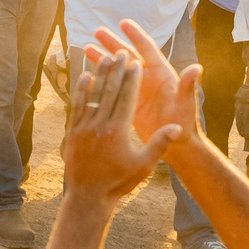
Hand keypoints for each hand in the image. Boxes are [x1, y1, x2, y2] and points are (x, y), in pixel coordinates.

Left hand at [62, 49, 182, 201]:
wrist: (88, 196)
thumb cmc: (119, 182)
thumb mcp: (144, 166)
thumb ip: (159, 144)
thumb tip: (176, 127)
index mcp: (118, 131)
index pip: (126, 98)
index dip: (131, 78)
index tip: (135, 62)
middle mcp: (99, 125)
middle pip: (109, 91)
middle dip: (116, 70)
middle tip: (122, 52)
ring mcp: (83, 127)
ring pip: (92, 95)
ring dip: (99, 74)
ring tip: (105, 57)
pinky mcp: (72, 131)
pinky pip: (77, 105)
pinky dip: (82, 89)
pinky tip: (85, 76)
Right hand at [91, 19, 203, 147]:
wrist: (175, 144)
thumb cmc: (184, 123)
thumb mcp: (185, 104)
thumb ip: (187, 86)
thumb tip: (196, 68)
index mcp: (161, 73)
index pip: (146, 49)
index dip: (135, 36)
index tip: (123, 23)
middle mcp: (148, 78)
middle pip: (127, 56)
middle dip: (113, 43)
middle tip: (97, 31)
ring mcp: (137, 90)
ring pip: (118, 70)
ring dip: (104, 59)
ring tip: (86, 48)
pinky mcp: (129, 102)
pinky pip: (113, 87)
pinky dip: (102, 80)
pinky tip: (88, 76)